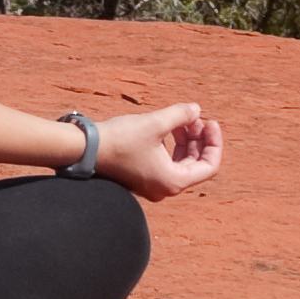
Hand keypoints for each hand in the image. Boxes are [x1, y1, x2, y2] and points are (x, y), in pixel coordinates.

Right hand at [92, 102, 222, 199]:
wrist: (85, 149)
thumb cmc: (120, 139)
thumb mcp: (154, 123)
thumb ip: (180, 115)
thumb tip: (196, 109)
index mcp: (173, 181)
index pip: (209, 166)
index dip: (214, 142)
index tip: (209, 121)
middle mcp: (165, 188)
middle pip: (195, 164)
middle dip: (198, 138)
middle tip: (194, 117)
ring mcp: (153, 184)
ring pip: (180, 163)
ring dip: (185, 140)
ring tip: (181, 119)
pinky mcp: (142, 177)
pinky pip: (166, 162)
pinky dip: (171, 145)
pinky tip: (166, 127)